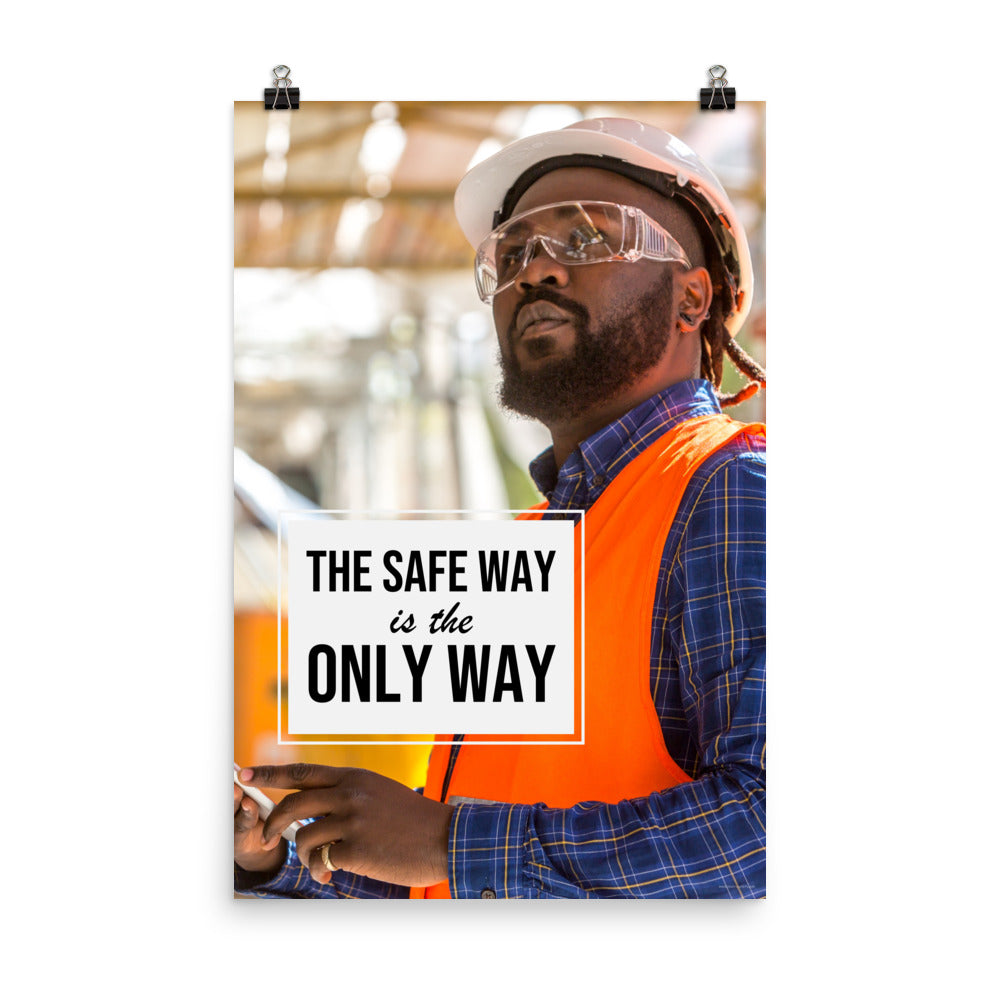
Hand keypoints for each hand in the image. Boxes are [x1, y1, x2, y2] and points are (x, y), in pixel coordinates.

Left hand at [241, 763, 454, 887]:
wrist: (442, 837)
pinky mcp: (356, 848)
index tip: (243, 775)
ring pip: (304, 836)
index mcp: (354, 777)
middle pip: (293, 803)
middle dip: (272, 822)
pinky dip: (321, 869)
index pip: (302, 771)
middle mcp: (350, 794)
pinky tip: (334, 872)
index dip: (268, 773)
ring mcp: (353, 820)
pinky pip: (322, 860)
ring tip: (320, 863)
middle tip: (267, 836)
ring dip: (305, 854)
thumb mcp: (377, 793)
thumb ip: (345, 795)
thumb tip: (307, 809)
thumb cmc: (410, 819)